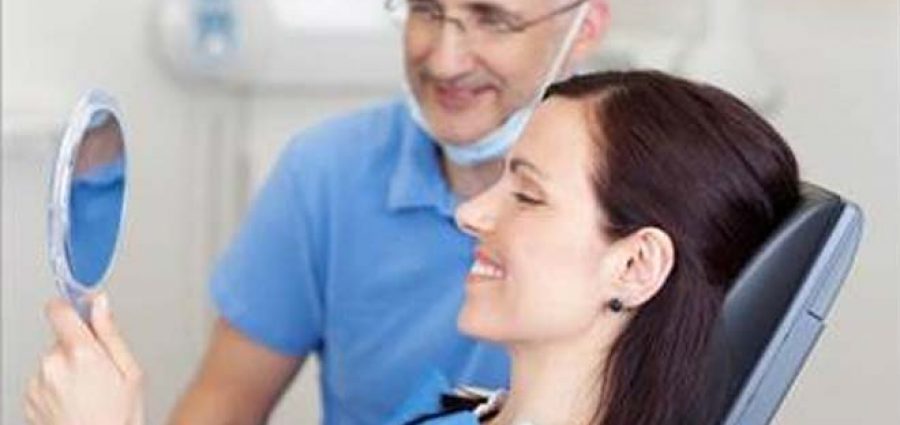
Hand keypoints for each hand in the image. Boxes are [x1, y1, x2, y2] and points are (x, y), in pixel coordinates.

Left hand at [25, 293, 144, 424]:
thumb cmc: (118, 418)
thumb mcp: (130, 372)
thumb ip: (110, 333)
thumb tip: (100, 303)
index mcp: (81, 354)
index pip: (60, 309)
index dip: (71, 306)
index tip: (81, 309)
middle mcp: (53, 365)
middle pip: (62, 339)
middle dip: (79, 348)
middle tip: (100, 371)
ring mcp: (37, 383)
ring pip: (53, 361)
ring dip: (67, 370)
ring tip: (89, 393)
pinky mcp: (29, 398)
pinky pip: (44, 380)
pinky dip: (57, 387)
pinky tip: (75, 403)